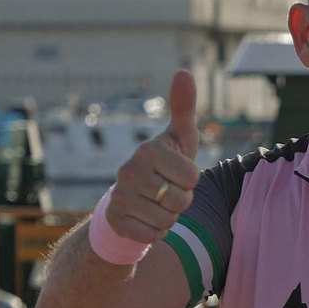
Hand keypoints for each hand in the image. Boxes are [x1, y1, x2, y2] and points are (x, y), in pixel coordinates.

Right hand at [103, 70, 201, 244]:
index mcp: (148, 150)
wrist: (132, 199)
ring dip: (170, 217)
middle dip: (182, 201)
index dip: (192, 181)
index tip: (177, 174)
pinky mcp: (115, 220)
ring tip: (158, 204)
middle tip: (168, 192)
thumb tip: (183, 71)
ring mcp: (119, 195)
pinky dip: (155, 232)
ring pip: (168, 220)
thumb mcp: (179, 138)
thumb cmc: (166, 165)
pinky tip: (146, 218)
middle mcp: (128, 170)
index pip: (192, 177)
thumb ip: (184, 108)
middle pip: (182, 200)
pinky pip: (153, 236)